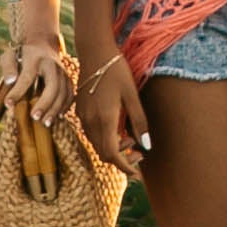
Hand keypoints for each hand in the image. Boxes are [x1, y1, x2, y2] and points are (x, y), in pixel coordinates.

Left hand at [5, 43, 74, 126]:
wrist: (43, 43)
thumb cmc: (22, 53)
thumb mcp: (10, 55)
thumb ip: (8, 67)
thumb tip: (10, 81)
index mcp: (35, 58)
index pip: (27, 76)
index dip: (18, 92)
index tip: (8, 104)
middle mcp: (52, 65)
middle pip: (53, 85)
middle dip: (44, 103)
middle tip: (34, 117)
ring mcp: (62, 72)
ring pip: (63, 92)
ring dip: (55, 109)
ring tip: (45, 123)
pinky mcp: (68, 80)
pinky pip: (70, 95)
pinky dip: (65, 107)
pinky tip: (57, 117)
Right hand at [77, 54, 148, 179]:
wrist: (95, 52)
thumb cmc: (116, 71)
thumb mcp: (133, 95)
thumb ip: (139, 122)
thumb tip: (146, 146)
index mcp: (104, 120)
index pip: (112, 155)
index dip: (125, 167)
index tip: (137, 174)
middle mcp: (90, 122)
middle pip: (103, 153)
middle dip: (121, 159)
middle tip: (139, 154)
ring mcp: (83, 117)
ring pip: (96, 144)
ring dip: (113, 148)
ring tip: (131, 139)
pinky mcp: (80, 111)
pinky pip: (91, 134)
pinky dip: (105, 139)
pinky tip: (117, 129)